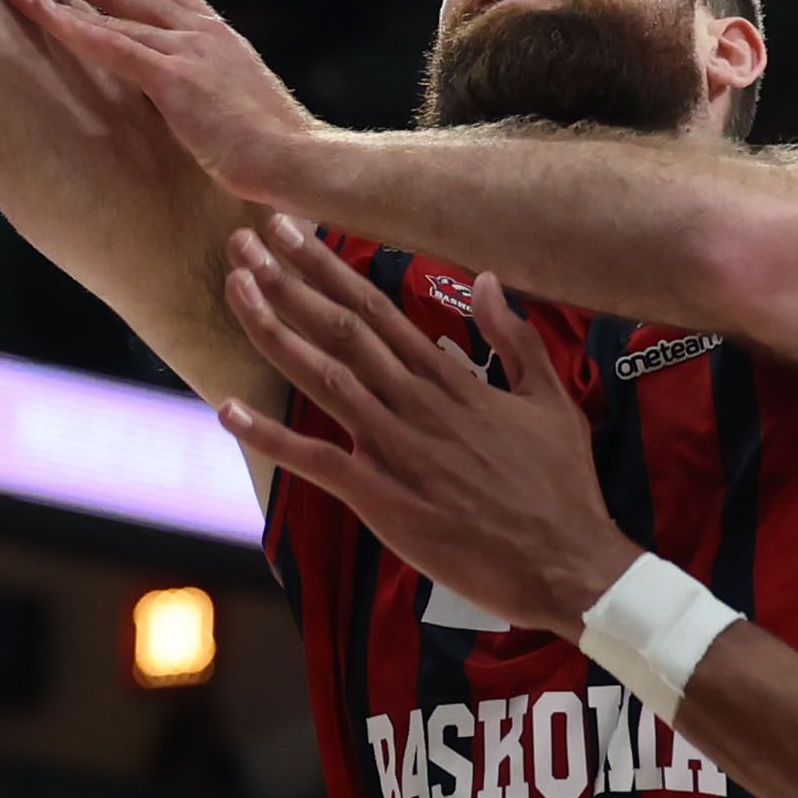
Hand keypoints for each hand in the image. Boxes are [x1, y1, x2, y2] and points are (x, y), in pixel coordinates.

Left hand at [4, 0, 322, 197]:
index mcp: (221, 37)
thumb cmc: (278, 150)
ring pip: (112, 7)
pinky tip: (42, 15)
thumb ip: (211, 95)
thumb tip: (189, 110)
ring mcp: (189, 50)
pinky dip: (73, 27)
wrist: (302, 160)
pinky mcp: (175, 78)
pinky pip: (112, 44)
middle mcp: (203, 32)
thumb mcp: (241, 109)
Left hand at [217, 227, 635, 632]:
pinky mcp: (384, 500)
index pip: (379, 310)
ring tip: (236, 289)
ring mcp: (397, 450)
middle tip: (243, 242)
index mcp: (452, 381)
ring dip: (276, 331)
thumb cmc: (562, 488)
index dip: (329, 269)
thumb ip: (517, 339)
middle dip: (288, 281)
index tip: (291, 233)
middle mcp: (417, 404)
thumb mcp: (552, 401)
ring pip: (325, 378)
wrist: (568, 564)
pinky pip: (318, 462)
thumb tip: (489, 279)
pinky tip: (229, 411)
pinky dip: (271, 437)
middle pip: (342, 330)